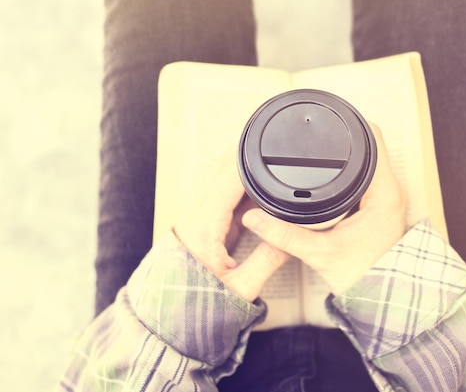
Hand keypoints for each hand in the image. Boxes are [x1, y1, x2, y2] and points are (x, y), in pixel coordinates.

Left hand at [174, 152, 289, 301]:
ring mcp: (197, 218)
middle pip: (219, 171)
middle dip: (245, 160)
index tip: (266, 149)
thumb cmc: (200, 305)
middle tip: (272, 153)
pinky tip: (258, 195)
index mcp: (203, 226)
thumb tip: (291, 236)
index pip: (225, 179)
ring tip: (268, 172)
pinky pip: (221, 197)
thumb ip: (268, 259)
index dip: (246, 160)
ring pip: (218, 181)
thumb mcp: (241, 288)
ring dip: (241, 174)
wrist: (172, 318)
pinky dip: (240, 191)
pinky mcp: (202, 225)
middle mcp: (196, 216)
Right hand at [241, 124, 405, 294]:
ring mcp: (387, 197)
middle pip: (371, 145)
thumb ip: (285, 235)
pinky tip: (334, 173)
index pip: (374, 140)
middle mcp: (391, 191)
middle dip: (346, 135)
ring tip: (325, 147)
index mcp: (383, 194)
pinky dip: (353, 170)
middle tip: (321, 130)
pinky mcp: (380, 205)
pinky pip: (369, 176)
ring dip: (351, 152)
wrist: (379, 296)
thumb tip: (255, 219)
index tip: (332, 116)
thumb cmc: (362, 275)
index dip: (354, 122)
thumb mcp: (319, 253)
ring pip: (371, 160)